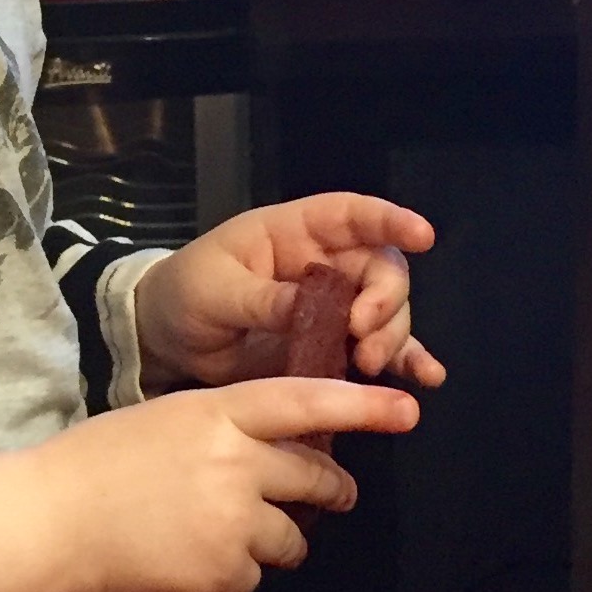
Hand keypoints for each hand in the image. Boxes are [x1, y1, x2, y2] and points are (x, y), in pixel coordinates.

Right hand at [0, 374, 422, 591]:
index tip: (407, 409)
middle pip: (315, 476)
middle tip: (332, 491)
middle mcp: (237, 463)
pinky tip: (189, 557)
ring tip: (222, 531)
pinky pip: (253, 575)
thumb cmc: (100, 460)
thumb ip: (226, 429)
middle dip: (331, 487)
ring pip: (292, 537)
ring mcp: (233, 521)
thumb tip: (280, 451)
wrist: (53, 520)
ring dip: (274, 536)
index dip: (362, 405)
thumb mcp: (167, 419)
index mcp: (218, 413)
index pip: (306, 401)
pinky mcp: (223, 572)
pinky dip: (232, 570)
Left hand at [132, 193, 446, 392]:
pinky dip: (405, 360)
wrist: (166, 341)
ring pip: (386, 311)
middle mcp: (322, 264)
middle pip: (380, 268)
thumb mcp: (216, 291)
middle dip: (385, 300)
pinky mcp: (331, 346)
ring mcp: (331, 306)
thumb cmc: (186, 294)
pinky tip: (425, 377)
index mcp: (292, 233)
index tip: (422, 236)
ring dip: (392, 336)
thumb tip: (308, 308)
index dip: (388, 220)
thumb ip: (263, 299)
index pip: (349, 214)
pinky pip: (378, 348)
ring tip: (371, 364)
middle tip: (362, 335)